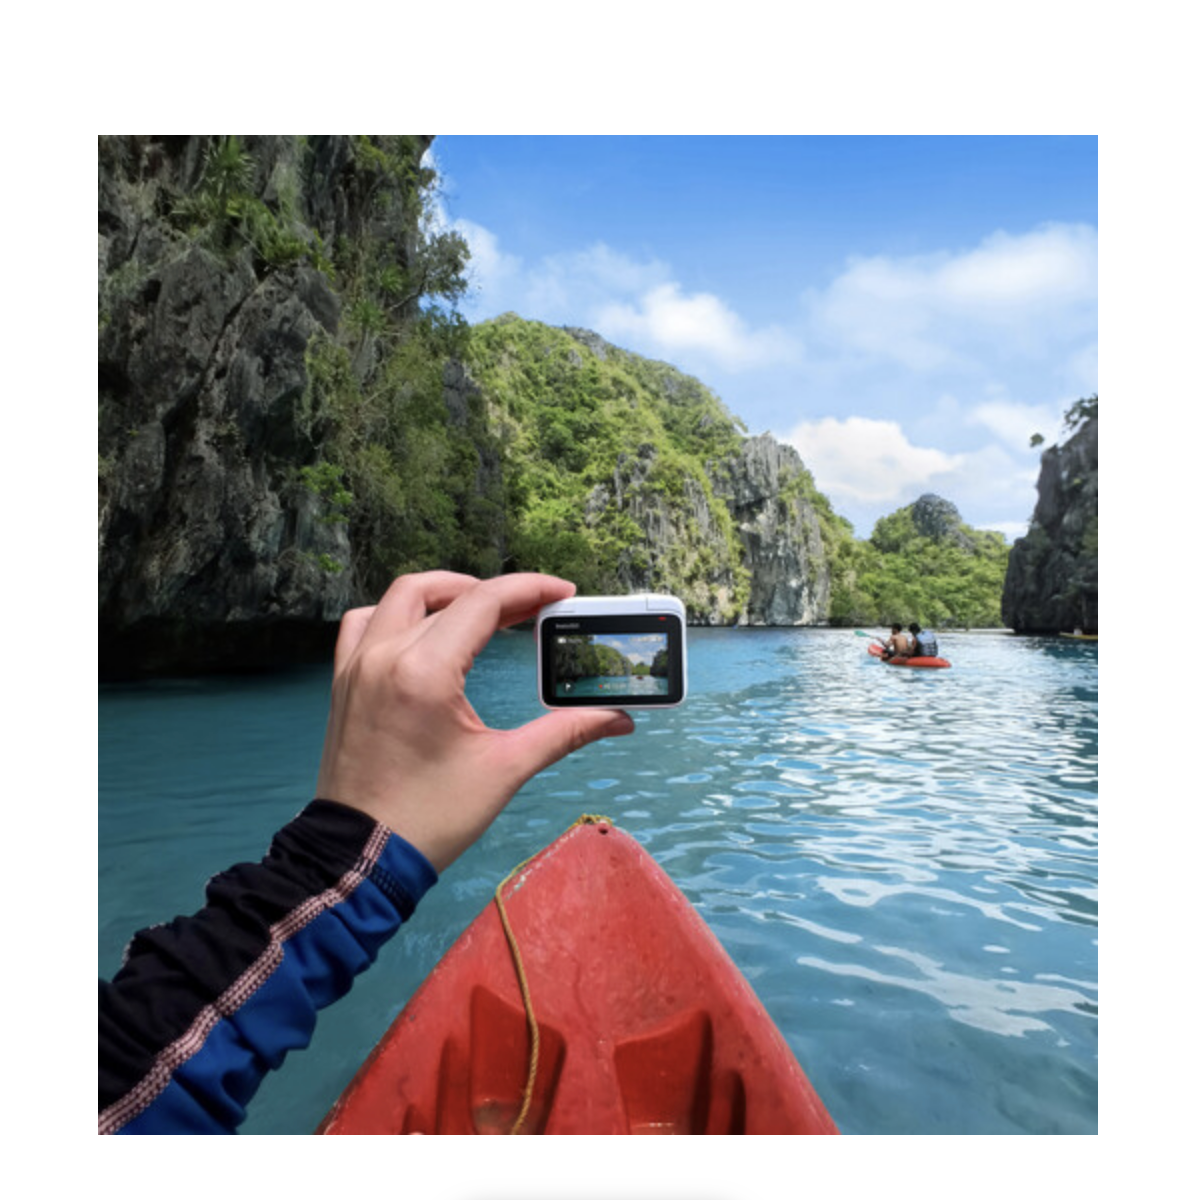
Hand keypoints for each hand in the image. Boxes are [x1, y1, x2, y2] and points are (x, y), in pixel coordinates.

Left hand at [315, 571, 634, 871]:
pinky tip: (424, 631)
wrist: (360, 858)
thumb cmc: (432, 817)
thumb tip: (618, 719)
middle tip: (534, 610)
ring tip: (482, 611)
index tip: (563, 594)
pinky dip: (398, 614)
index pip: (483, 602)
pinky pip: (365, 624)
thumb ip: (564, 732)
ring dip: (445, 593)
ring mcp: (357, 666)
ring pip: (401, 598)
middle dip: (496, 594)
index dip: (529, 590)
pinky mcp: (344, 683)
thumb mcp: (505, 769)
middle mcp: (385, 656)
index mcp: (425, 672)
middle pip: (447, 594)